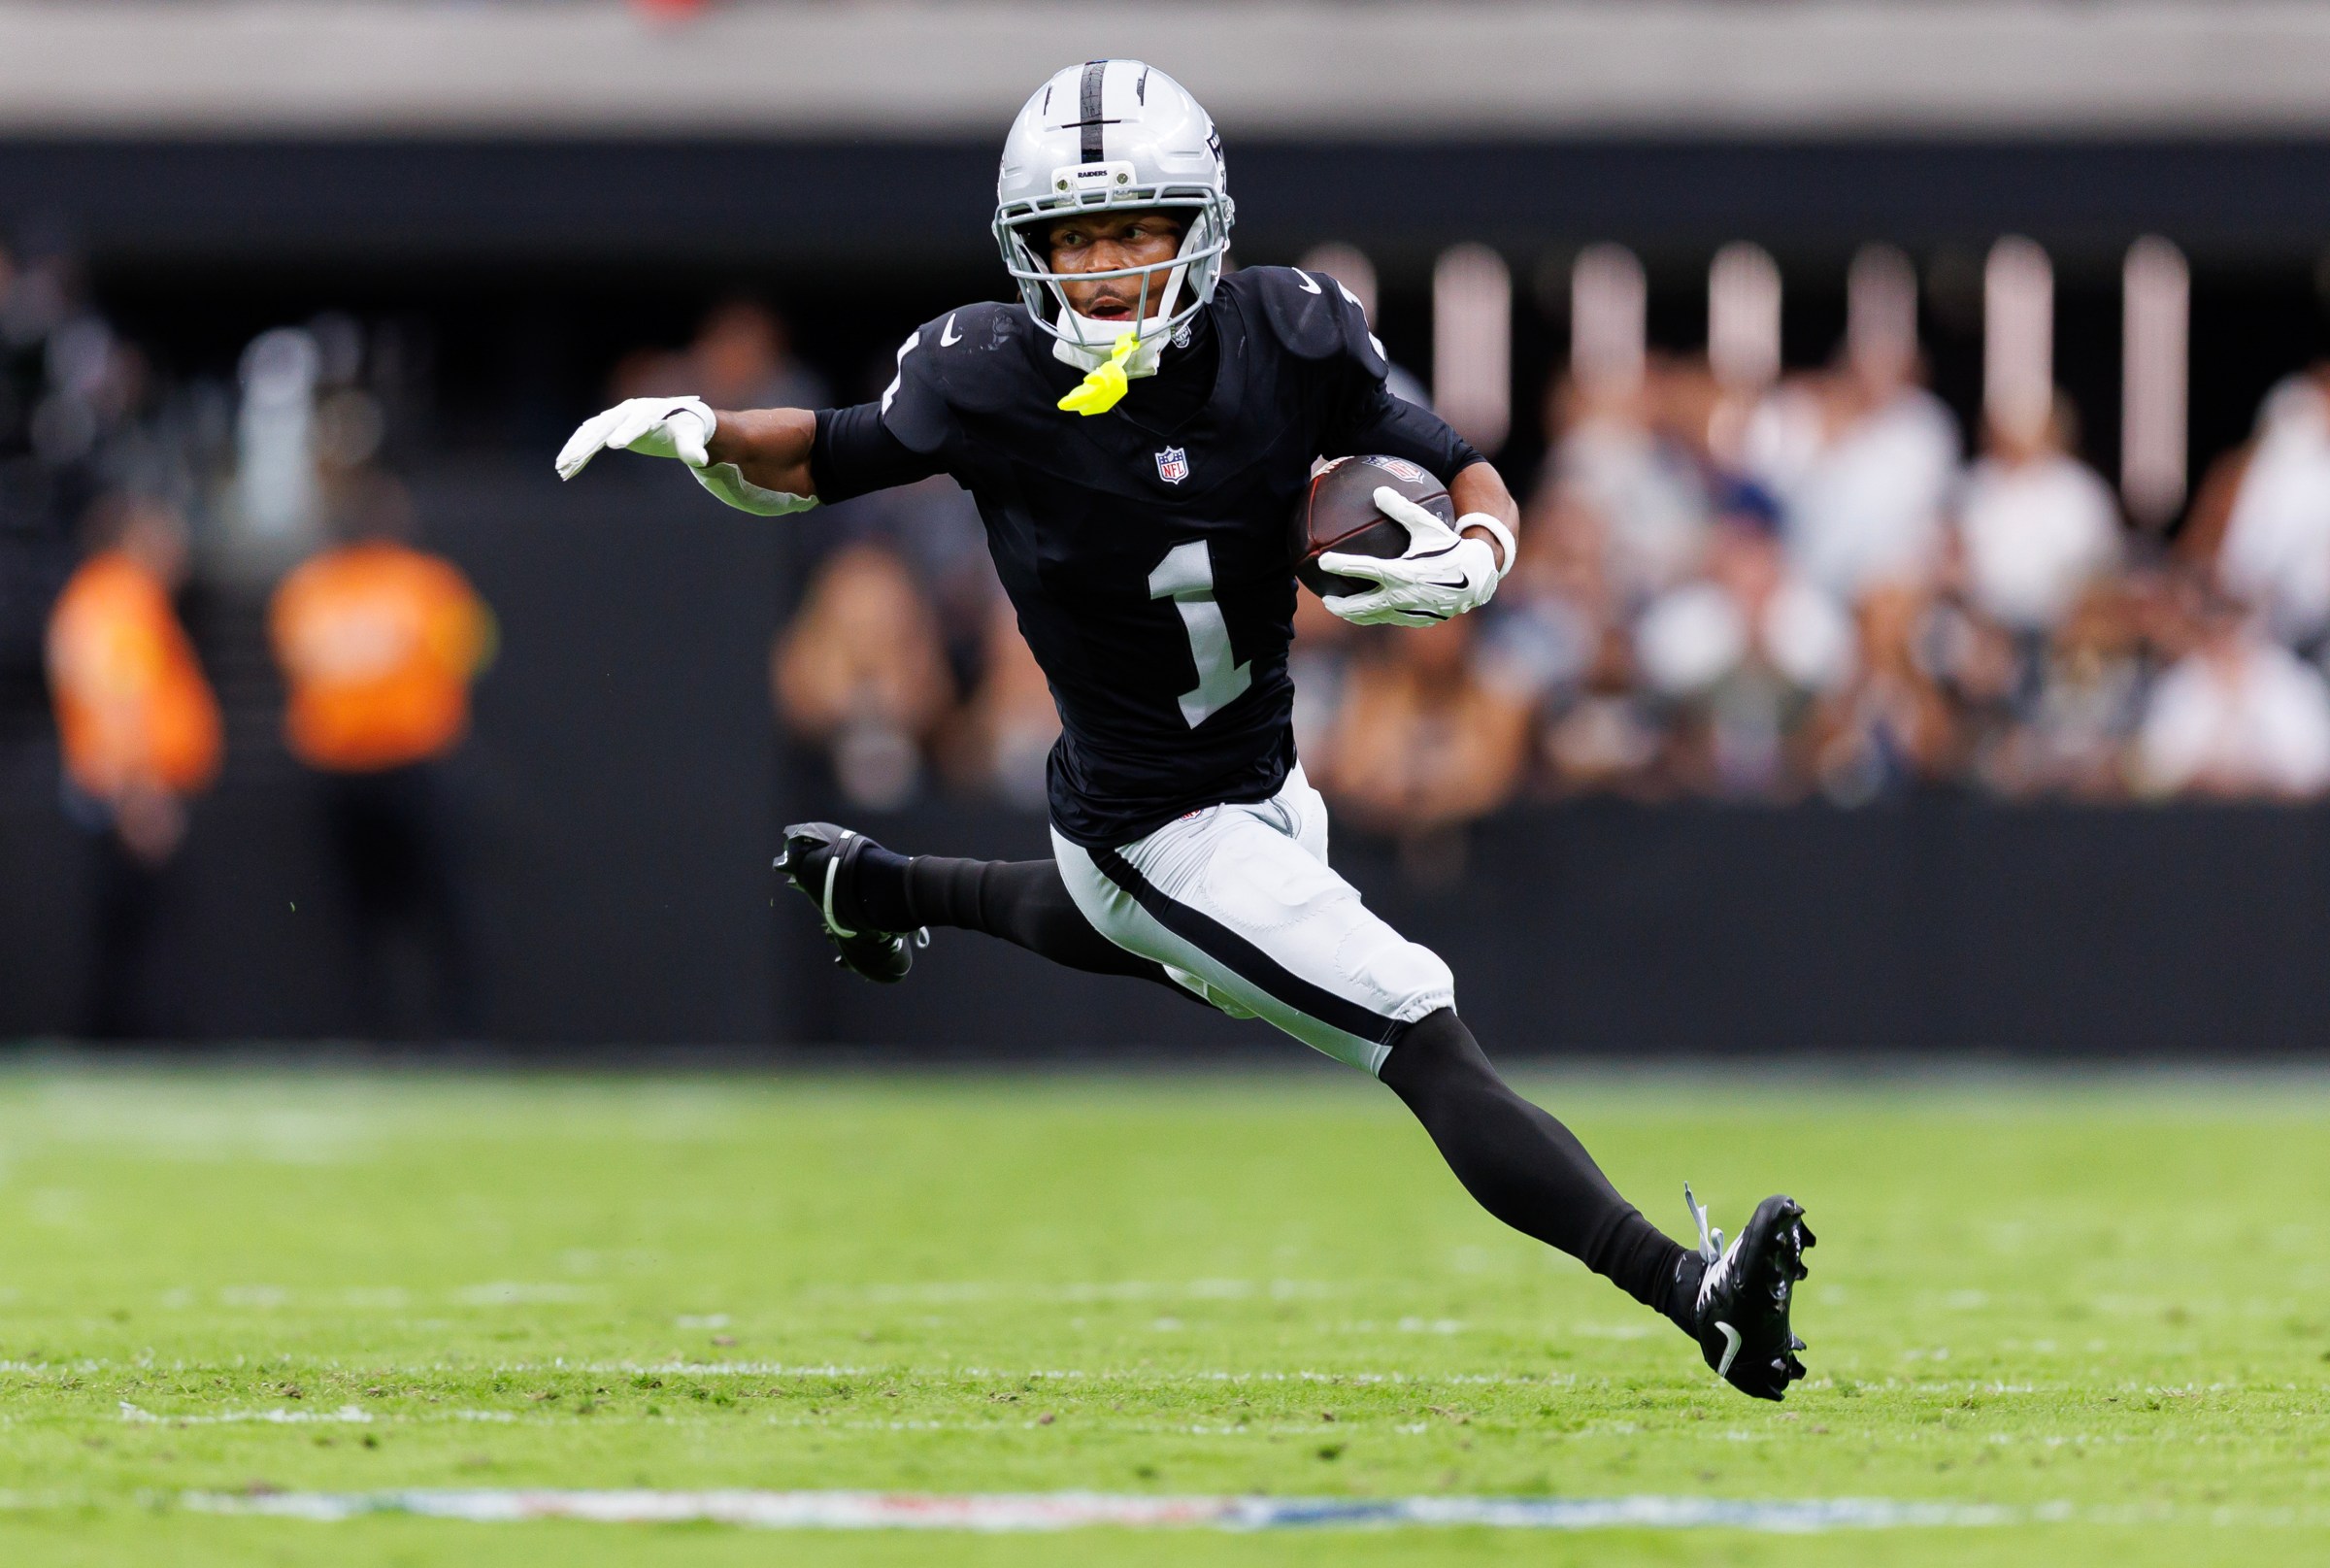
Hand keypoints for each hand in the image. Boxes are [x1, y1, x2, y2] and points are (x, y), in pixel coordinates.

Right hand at [554, 396, 714, 479]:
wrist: (680, 421)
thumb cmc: (688, 431)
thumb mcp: (694, 439)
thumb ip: (694, 449)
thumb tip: (700, 460)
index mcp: (651, 411)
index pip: (637, 421)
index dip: (627, 431)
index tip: (615, 444)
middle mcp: (629, 410)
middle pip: (605, 426)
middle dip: (589, 443)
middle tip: (574, 459)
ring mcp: (616, 417)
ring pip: (591, 433)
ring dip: (575, 449)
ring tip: (561, 467)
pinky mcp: (609, 427)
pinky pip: (589, 440)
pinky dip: (578, 453)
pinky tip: (566, 468)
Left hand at [1319, 486, 1501, 626]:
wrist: (1478, 577)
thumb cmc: (1452, 547)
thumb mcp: (1428, 525)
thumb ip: (1403, 509)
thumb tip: (1379, 491)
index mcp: (1402, 573)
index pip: (1364, 569)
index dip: (1341, 565)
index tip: (1323, 560)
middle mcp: (1403, 596)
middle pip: (1362, 606)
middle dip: (1341, 606)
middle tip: (1326, 600)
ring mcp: (1410, 611)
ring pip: (1376, 617)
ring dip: (1357, 615)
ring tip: (1344, 609)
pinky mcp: (1419, 619)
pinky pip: (1393, 617)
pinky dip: (1378, 615)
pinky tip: (1373, 609)